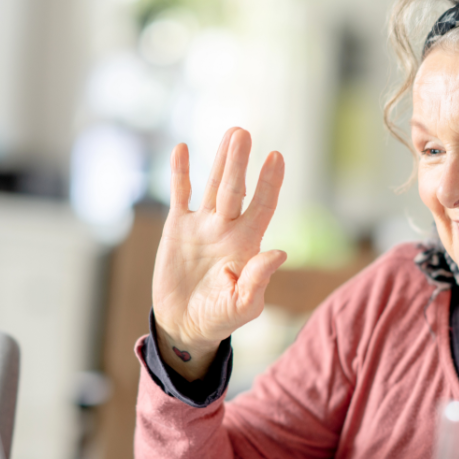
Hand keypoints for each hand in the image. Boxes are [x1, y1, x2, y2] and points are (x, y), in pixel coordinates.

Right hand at [151, 128, 285, 380]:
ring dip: (221, 161)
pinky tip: (182, 149)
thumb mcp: (243, 305)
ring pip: (213, 185)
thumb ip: (259, 280)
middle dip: (240, 162)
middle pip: (235, 189)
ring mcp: (203, 225)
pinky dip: (179, 173)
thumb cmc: (220, 319)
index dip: (270, 183)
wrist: (185, 326)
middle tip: (244, 133)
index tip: (276, 157)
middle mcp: (227, 228)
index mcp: (247, 244)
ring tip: (231, 133)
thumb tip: (280, 253)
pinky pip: (179, 195)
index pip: (263, 206)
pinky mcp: (177, 228)